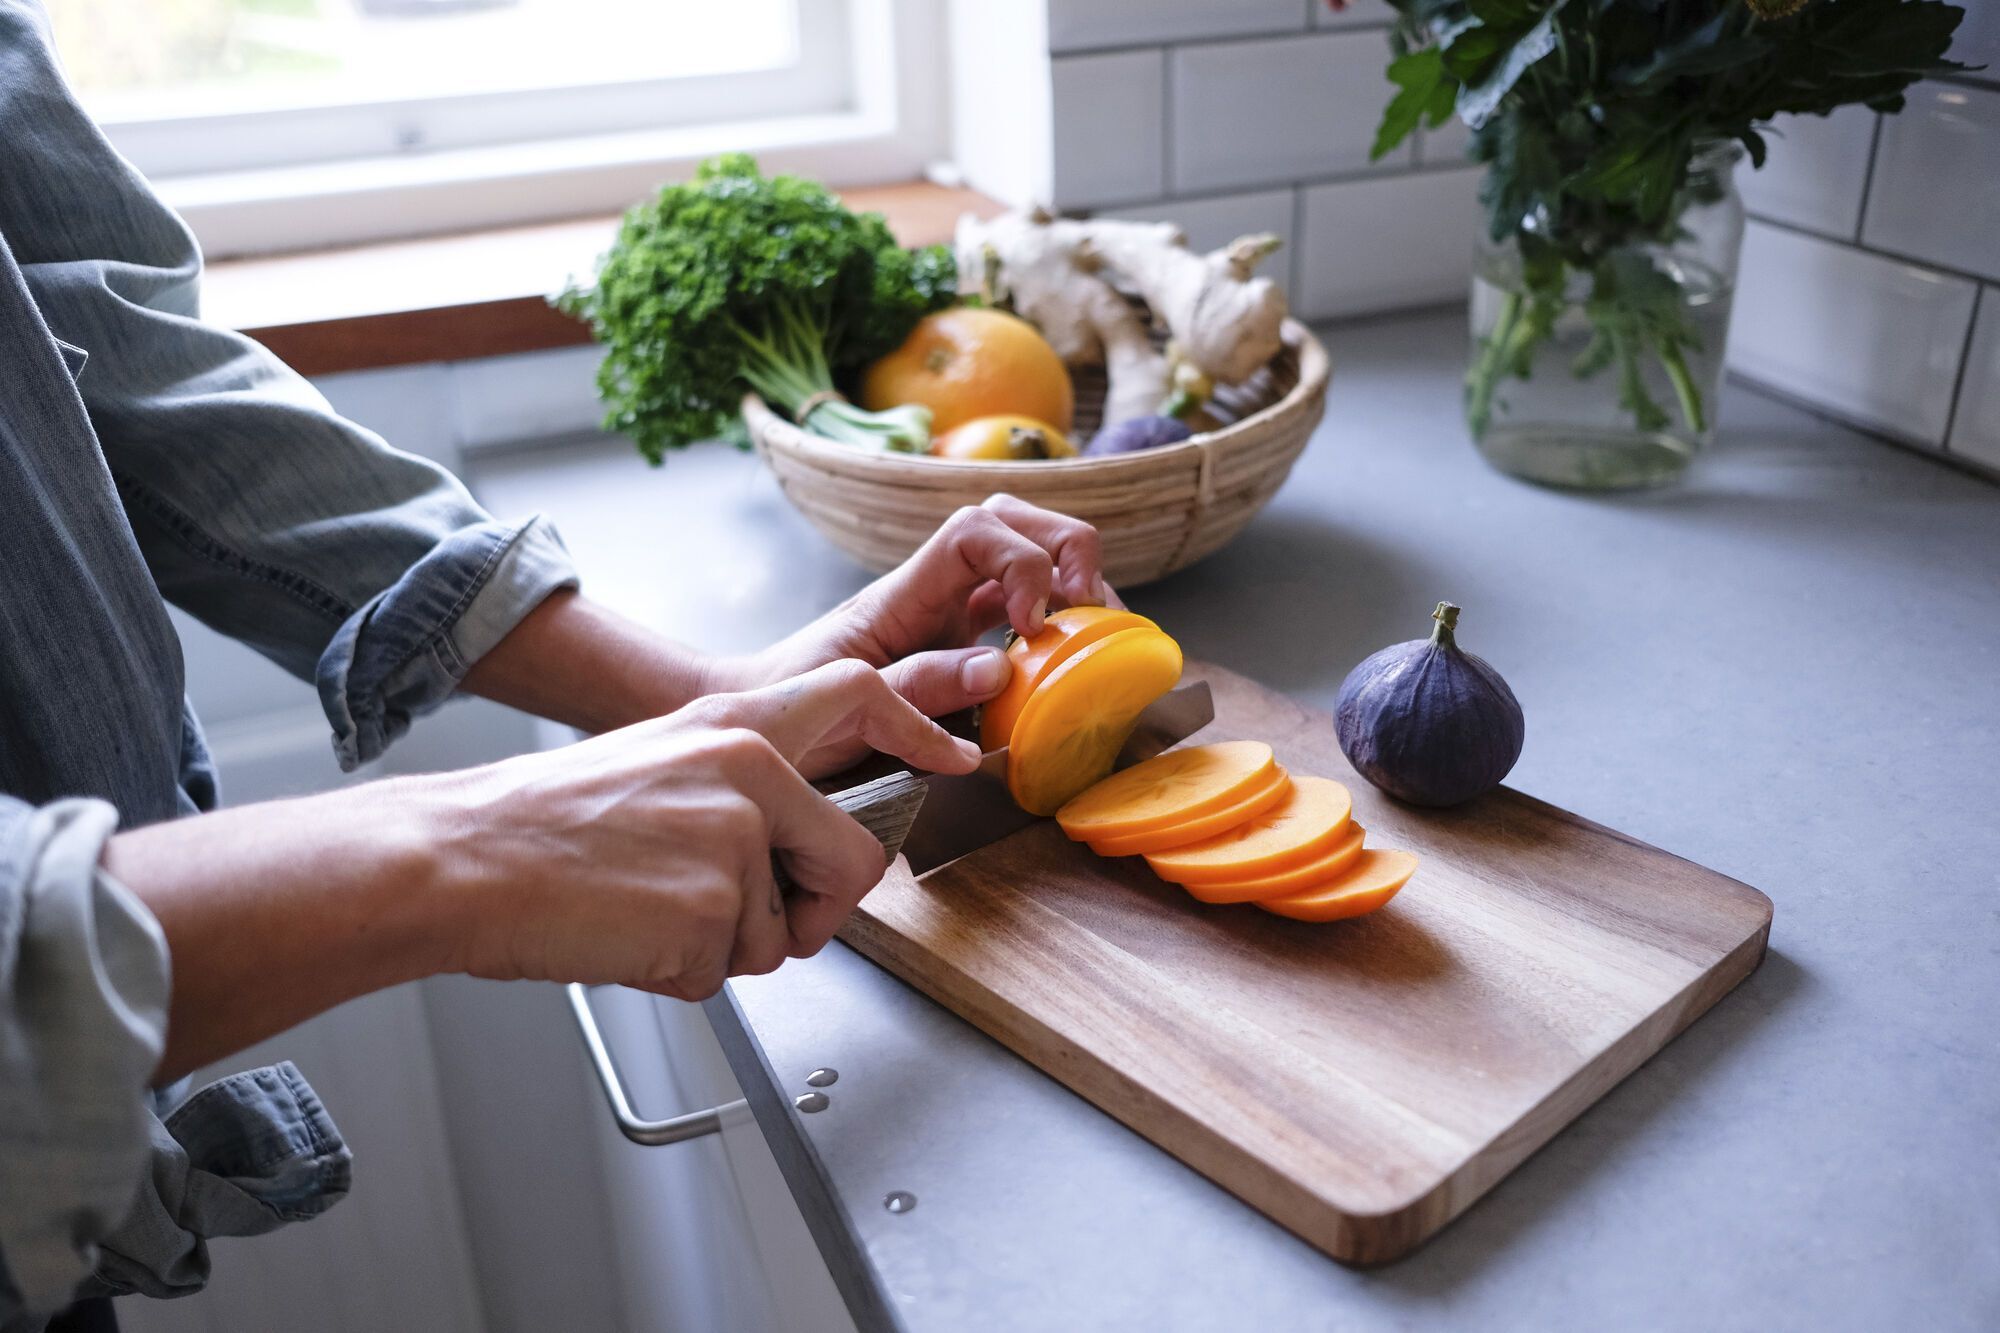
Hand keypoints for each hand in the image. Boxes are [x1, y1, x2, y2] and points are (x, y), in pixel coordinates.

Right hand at [434, 659, 977, 1000]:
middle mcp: (749, 777)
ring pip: (780, 933)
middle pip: (854, 861)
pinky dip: (677, 973)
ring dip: (723, 946)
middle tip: (749, 916)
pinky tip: (625, 933)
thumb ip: (742, 787)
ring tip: (645, 907)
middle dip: (818, 909)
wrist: (461, 859)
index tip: (950, 757)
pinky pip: (724, 973)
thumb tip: (799, 842)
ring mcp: (734, 846)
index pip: (858, 696)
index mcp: (736, 728)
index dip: (916, 726)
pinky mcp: (708, 915)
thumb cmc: (545, 821)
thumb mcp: (659, 762)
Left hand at [724, 495, 1116, 771]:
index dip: (1021, 560)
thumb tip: (997, 666)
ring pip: (1026, 557)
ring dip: (1072, 581)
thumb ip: (919, 686)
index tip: (1033, 623)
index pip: (974, 529)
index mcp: (904, 592)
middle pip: (1012, 519)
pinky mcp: (962, 648)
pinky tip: (1072, 662)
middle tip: (1089, 609)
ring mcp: (951, 616)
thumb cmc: (791, 708)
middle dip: (1065, 547)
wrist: (762, 724)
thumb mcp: (847, 703)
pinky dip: (1058, 624)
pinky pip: (1021, 614)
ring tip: (1097, 633)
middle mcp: (934, 592)